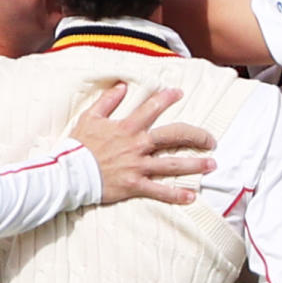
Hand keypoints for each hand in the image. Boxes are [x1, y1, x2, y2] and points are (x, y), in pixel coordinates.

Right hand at [70, 84, 216, 204]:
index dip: (167, 98)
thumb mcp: (91, 117)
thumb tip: (122, 85)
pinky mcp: (135, 185)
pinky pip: (159, 191)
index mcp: (127, 126)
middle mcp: (137, 144)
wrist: (69, 173)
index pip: (152, 107)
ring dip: (194, 164)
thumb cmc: (79, 145)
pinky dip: (176, 195)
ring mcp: (138, 165)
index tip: (180, 93)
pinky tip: (191, 197)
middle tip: (210, 139)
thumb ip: (108, 100)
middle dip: (195, 135)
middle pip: (173, 135)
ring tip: (212, 164)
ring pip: (172, 164)